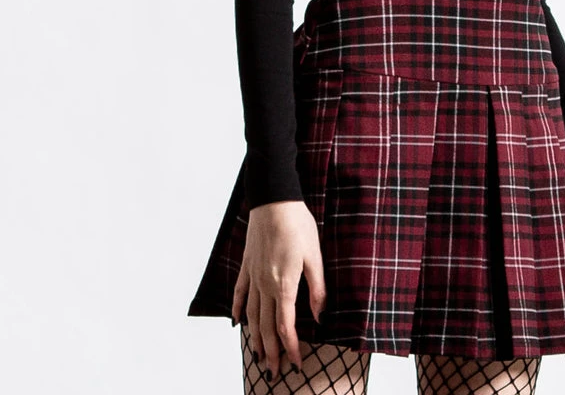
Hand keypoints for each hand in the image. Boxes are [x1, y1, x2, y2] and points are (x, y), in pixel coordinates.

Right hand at [231, 200, 326, 378]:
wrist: (273, 199)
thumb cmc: (297, 224)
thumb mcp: (314, 255)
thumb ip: (317, 288)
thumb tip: (319, 316)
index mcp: (283, 285)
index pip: (285, 326)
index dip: (291, 347)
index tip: (297, 363)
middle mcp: (264, 285)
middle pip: (266, 327)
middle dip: (271, 352)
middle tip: (274, 372)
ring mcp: (253, 276)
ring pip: (252, 315)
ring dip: (255, 338)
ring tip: (259, 356)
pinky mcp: (247, 265)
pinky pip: (240, 293)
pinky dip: (239, 310)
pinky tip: (238, 323)